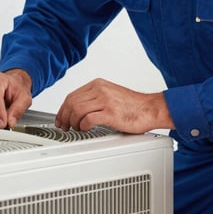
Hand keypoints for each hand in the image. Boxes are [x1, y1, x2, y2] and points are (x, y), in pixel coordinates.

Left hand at [55, 78, 174, 132]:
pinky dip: (83, 126)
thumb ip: (95, 99)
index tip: (61, 118)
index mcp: (98, 84)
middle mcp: (100, 90)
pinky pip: (88, 119)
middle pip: (71, 102)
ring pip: (77, 110)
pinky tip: (85, 129)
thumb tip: (78, 110)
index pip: (72, 95)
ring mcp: (105, 100)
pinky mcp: (110, 113)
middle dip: (64, 117)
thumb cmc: (134, 105)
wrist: (151, 109)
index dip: (63, 109)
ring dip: (73, 122)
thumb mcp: (110, 95)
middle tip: (64, 126)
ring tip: (76, 129)